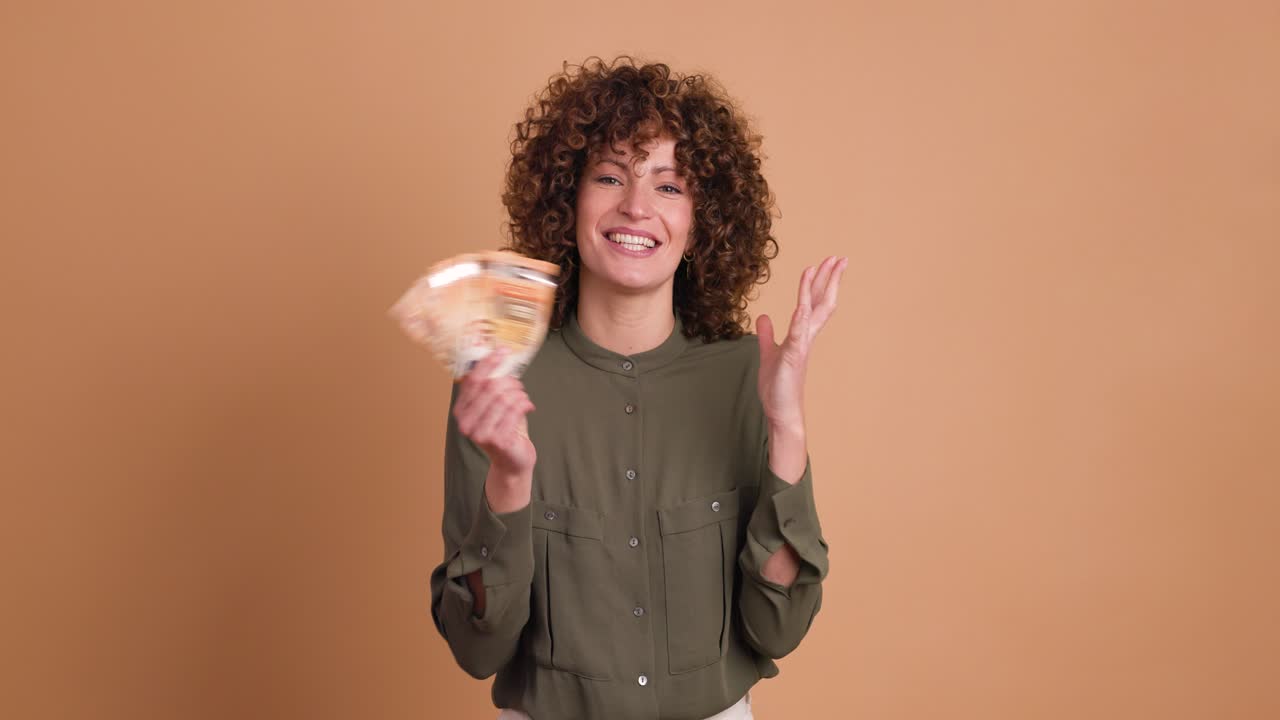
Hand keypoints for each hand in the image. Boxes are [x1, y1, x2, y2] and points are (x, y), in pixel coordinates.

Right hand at [452, 347, 536, 477]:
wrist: (512, 459)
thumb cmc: (503, 427)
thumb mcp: (492, 405)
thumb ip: (490, 385)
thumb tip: (499, 355)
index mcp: (461, 410)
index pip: (473, 380)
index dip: (489, 363)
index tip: (503, 351)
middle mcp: (465, 423)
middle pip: (489, 388)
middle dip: (509, 382)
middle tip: (518, 385)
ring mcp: (479, 433)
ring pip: (503, 398)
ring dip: (518, 393)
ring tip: (523, 397)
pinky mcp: (497, 440)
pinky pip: (514, 411)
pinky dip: (524, 404)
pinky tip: (528, 406)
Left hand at [756, 256, 847, 429]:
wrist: (781, 412)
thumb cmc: (778, 387)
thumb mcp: (768, 354)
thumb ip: (768, 335)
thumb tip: (764, 317)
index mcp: (801, 335)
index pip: (814, 303)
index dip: (820, 283)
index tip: (825, 263)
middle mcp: (806, 338)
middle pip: (821, 302)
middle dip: (829, 279)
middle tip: (840, 257)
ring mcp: (801, 347)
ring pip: (812, 313)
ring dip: (815, 290)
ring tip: (820, 268)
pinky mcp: (793, 358)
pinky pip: (797, 335)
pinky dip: (800, 320)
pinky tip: (801, 305)